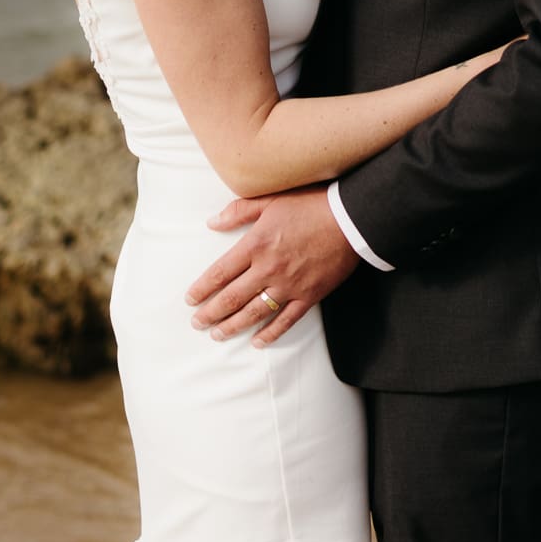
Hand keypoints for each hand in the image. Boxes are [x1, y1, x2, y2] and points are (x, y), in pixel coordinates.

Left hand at [185, 186, 358, 345]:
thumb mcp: (270, 200)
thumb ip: (239, 212)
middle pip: (232, 297)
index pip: (220, 272)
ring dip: (233, 326)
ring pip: (254, 313)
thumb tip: (211, 223)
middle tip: (197, 323)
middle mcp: (269, 268)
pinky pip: (286, 320)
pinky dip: (271, 333)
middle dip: (211, 313)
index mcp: (256, 244)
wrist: (350, 218)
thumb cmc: (310, 204)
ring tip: (217, 334)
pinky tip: (258, 341)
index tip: (190, 299)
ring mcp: (289, 285)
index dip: (202, 288)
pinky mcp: (309, 295)